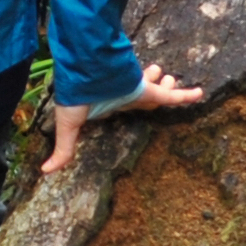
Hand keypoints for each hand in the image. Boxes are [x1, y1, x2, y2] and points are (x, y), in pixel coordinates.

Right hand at [42, 65, 206, 175]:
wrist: (85, 73)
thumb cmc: (76, 96)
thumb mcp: (68, 126)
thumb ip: (64, 149)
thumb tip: (44, 172)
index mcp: (110, 102)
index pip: (126, 103)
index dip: (133, 100)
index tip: (137, 95)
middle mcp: (126, 94)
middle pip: (145, 94)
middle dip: (153, 86)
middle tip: (162, 78)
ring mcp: (138, 91)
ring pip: (158, 90)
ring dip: (166, 84)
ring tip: (170, 77)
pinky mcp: (148, 91)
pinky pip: (172, 96)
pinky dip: (187, 96)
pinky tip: (201, 94)